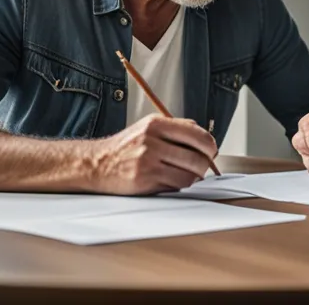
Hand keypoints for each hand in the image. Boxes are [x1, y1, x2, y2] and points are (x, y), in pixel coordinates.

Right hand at [90, 114, 217, 195]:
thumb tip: (204, 138)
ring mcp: (148, 161)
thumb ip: (175, 128)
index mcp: (156, 124)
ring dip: (194, 177)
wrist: (98, 163)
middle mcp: (152, 140)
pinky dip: (180, 184)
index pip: (198, 134)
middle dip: (205, 164)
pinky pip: (177, 185)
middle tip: (202, 166)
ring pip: (190, 174)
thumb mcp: (148, 127)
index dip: (210, 146)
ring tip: (187, 174)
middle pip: (197, 156)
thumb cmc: (126, 147)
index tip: (210, 151)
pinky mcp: (145, 180)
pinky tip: (174, 180)